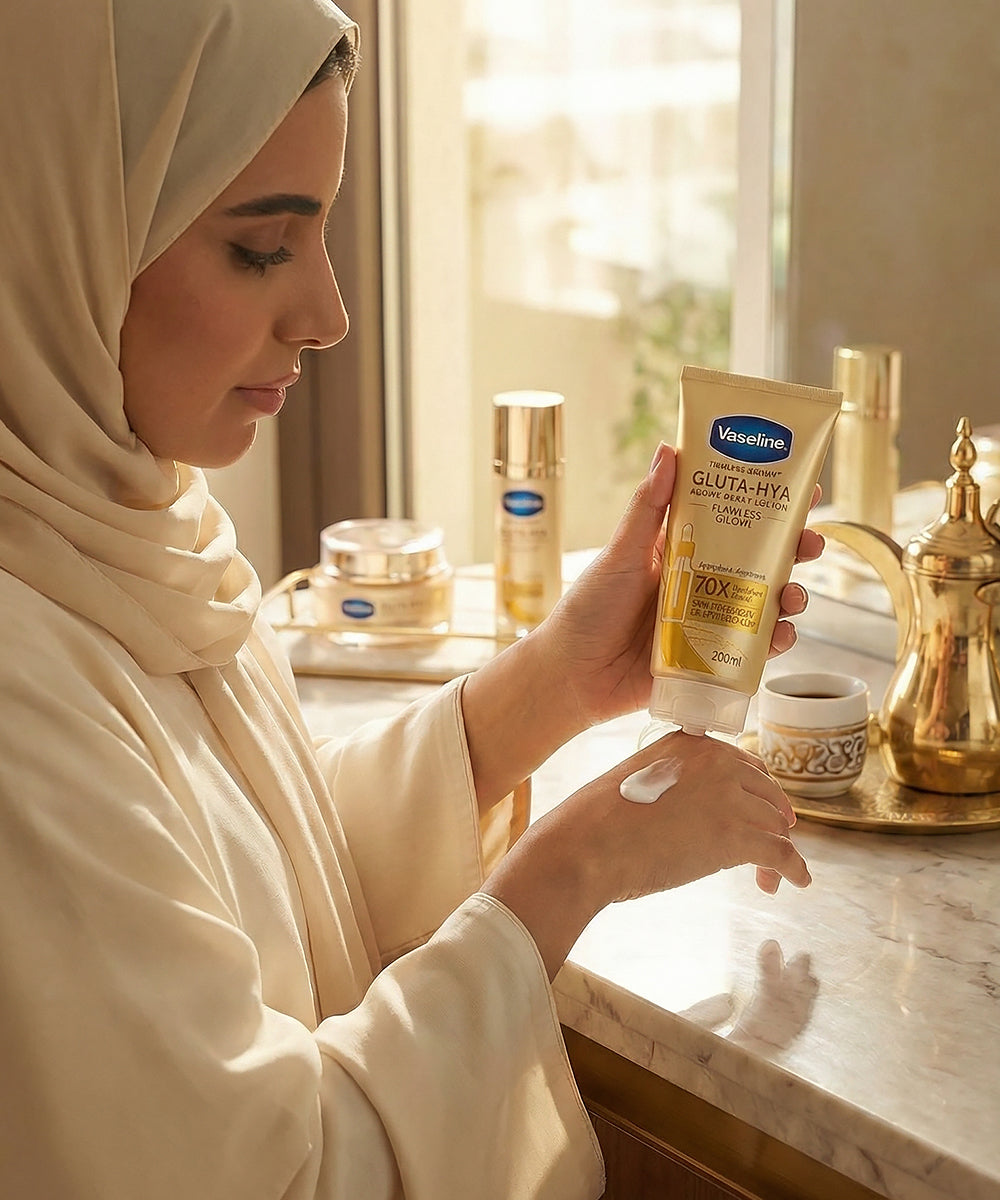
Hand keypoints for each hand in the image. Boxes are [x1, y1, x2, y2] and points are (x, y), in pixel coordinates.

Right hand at [482, 729, 810, 979]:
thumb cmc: (597, 822)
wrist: (587, 846)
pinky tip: (798, 882)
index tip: (762, 811)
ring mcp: (730, 798)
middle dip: (772, 820)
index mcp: (692, 743)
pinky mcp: (737, 837)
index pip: (743, 765)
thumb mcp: (638, 778)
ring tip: (771, 878)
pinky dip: (795, 869)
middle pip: (766, 793)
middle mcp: (718, 761)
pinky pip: (781, 854)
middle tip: (774, 842)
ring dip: (778, 852)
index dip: (756, 792)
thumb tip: (691, 812)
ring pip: (775, 825)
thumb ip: (672, 781)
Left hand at [535, 443, 823, 729]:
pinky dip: (774, 642)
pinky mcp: (710, 659)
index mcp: (681, 549)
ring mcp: (708, 621)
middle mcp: (700, 582)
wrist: (572, 677)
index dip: (770, 504)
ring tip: (793, 596)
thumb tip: (669, 449)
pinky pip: (752, 649)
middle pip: (761, 560)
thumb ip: (647, 508)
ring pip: (764, 603)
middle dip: (794, 550)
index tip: (806, 489)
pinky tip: (781, 636)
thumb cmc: (588, 610)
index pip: (734, 518)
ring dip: (790, 596)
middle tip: (811, 542)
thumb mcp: (620, 554)